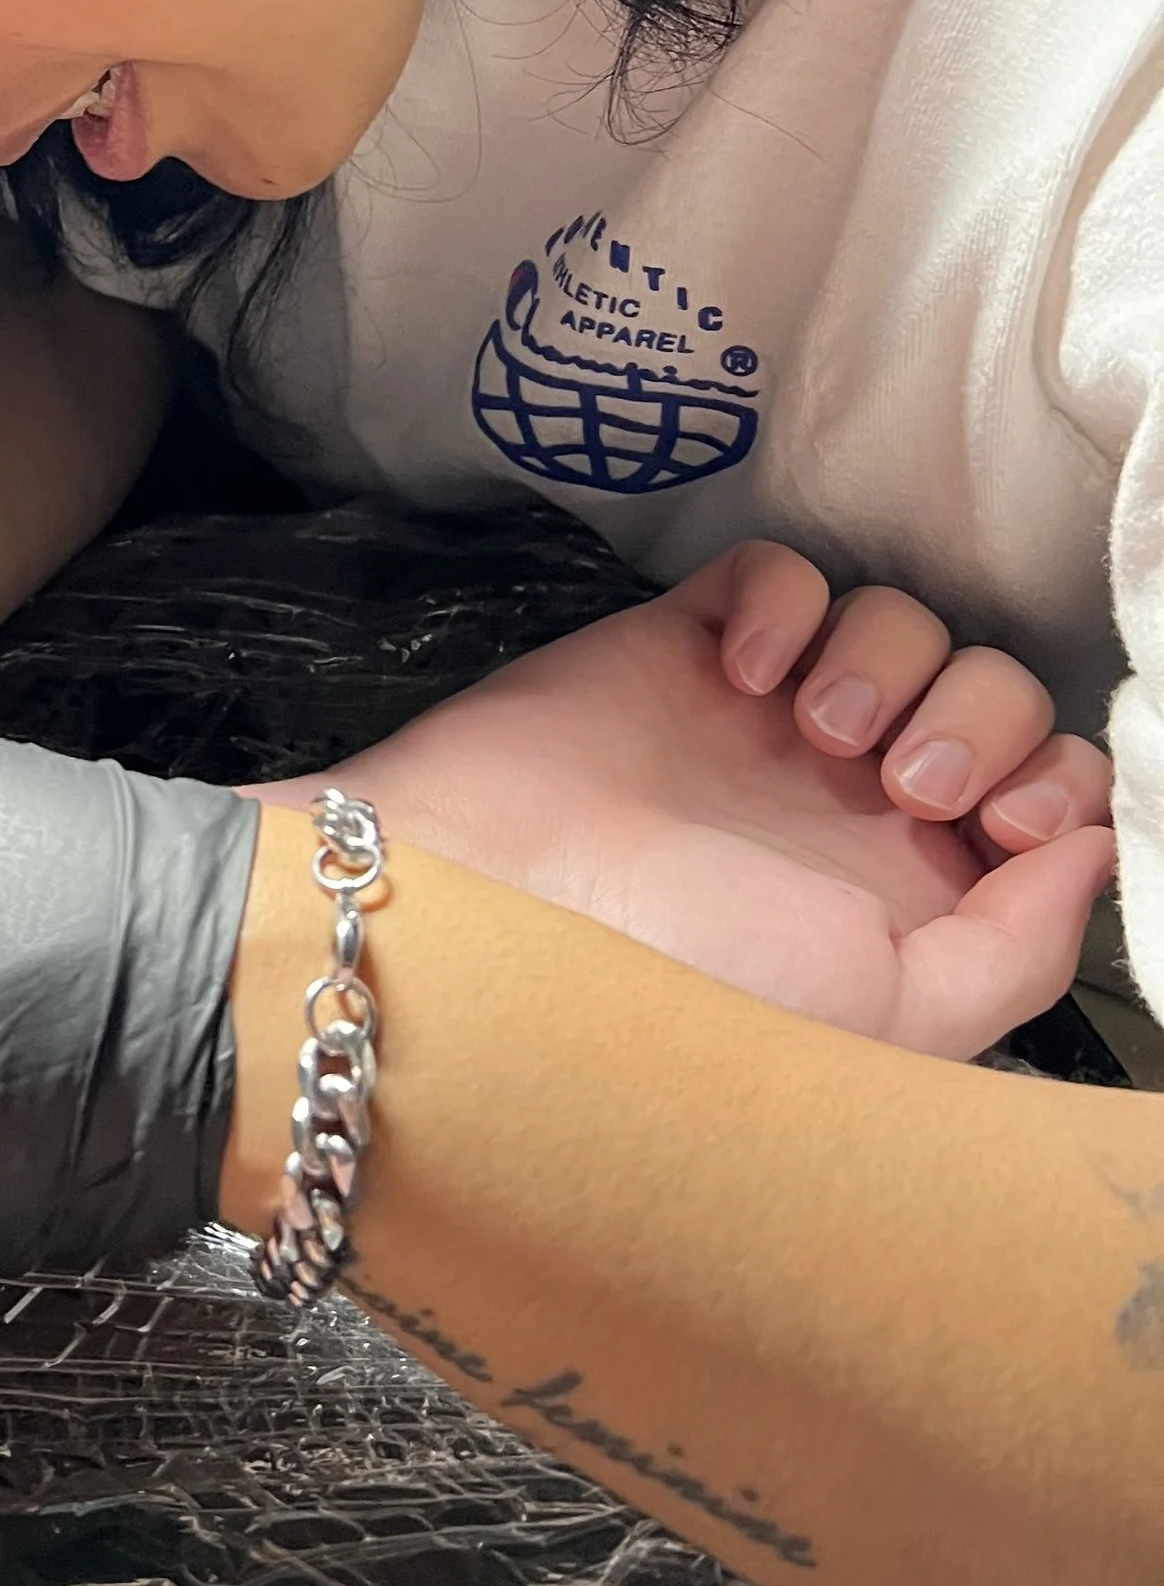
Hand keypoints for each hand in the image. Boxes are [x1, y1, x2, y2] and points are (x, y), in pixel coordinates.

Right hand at [272, 543, 1114, 1056]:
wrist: (496, 905)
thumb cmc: (681, 979)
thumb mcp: (893, 1013)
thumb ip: (1021, 945)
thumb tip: (1090, 848)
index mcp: (909, 897)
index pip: (1048, 794)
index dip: (1054, 785)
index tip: (1001, 822)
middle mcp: (847, 805)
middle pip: (993, 692)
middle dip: (976, 722)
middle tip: (894, 784)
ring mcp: (765, 718)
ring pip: (903, 620)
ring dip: (886, 661)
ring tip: (810, 729)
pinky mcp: (685, 643)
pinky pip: (783, 572)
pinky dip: (787, 605)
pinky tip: (740, 671)